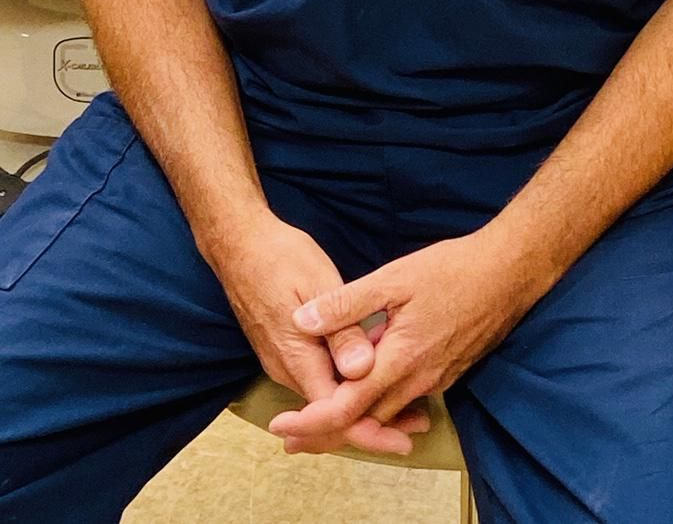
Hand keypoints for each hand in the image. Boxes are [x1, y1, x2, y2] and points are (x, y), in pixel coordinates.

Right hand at [211, 212, 430, 455]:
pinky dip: (349, 390)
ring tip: (408, 406)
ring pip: (327, 401)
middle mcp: (289, 372)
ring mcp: (286, 364)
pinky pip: (320, 384)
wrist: (240, 246)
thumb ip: (340, 331)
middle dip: (376, 424)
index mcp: (299, 360)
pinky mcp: (287, 352)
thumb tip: (361, 371)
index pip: (336, 414)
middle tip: (419, 423)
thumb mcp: (317, 285)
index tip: (405, 438)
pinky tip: (375, 378)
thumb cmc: (281, 259)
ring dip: (365, 407)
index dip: (372, 430)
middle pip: (334, 415)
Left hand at [267, 226, 543, 454]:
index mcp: (398, 361)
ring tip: (323, 417)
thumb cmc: (454, 270)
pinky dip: (381, 405)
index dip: (310, 423)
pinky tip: (371, 390)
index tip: (280, 426)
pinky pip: (407, 400)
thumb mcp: (395, 278)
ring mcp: (436, 380)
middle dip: (325, 432)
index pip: (345, 410)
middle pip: (363, 423)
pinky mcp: (449, 372)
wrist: (510, 272)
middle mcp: (417, 381)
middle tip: (291, 434)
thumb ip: (347, 303)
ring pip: (387, 414)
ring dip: (353, 420)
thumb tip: (302, 321)